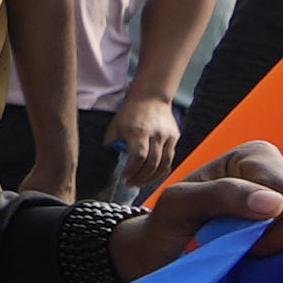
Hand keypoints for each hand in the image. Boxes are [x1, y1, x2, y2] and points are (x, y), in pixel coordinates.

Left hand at [98, 80, 192, 199]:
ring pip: (164, 164)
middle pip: (152, 163)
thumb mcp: (115, 125)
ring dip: (152, 178)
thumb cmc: (130, 112)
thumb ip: (112, 143)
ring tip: (140, 183)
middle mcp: (156, 134)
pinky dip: (161, 171)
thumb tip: (108, 161)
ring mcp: (168, 136)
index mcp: (139, 131)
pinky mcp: (175, 137)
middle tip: (130, 184)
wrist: (151, 97)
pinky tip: (151, 176)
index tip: (124, 177)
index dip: (131, 170)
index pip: (139, 156)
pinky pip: (170, 159)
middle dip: (140, 178)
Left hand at [116, 136, 282, 282]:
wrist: (167, 258)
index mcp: (259, 157)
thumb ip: (220, 194)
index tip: (227, 235)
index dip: (262, 225)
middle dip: (272, 242)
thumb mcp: (178, 205)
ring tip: (250, 257)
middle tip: (237, 248)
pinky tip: (270, 269)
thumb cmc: (169, 226)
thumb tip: (278, 202)